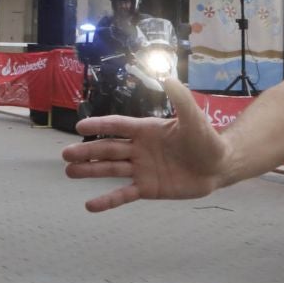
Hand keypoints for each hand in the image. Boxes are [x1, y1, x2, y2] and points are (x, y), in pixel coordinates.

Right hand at [62, 76, 226, 211]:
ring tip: (69, 172)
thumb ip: (181, 99)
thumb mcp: (194, 118)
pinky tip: (90, 206)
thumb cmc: (207, 139)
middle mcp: (139, 149)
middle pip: (108, 149)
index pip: (117, 126)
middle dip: (86, 151)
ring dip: (90, 171)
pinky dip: (107, 200)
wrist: (219, 166)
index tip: (80, 127)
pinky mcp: (147, 188)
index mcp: (146, 130)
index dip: (99, 126)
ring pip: (110, 170)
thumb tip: (167, 76)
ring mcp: (141, 169)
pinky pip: (123, 194)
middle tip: (65, 155)